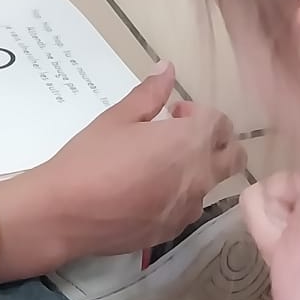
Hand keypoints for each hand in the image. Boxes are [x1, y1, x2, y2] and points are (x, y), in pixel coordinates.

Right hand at [0, 64, 241, 280]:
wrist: (64, 213)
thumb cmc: (90, 158)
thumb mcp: (117, 118)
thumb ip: (149, 94)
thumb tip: (168, 69)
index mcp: (189, 143)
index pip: (222, 123)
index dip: (199, 113)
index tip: (173, 113)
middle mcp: (199, 177)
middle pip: (234, 156)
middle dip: (217, 141)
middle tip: (180, 137)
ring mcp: (188, 209)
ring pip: (212, 184)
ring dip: (198, 169)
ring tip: (158, 166)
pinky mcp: (173, 231)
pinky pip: (189, 208)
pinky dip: (180, 195)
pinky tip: (146, 193)